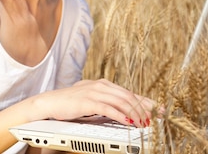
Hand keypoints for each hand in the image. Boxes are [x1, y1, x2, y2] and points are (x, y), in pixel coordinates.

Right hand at [32, 79, 161, 126]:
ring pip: (122, 102)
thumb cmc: (69, 103)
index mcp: (103, 84)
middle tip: (157, 117)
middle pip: (129, 96)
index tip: (158, 109)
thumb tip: (122, 112)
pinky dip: (121, 116)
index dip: (145, 101)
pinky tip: (129, 123)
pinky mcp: (88, 102)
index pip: (129, 92)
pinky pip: (109, 109)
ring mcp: (94, 92)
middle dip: (145, 107)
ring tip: (145, 123)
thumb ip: (105, 102)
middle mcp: (101, 85)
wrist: (49, 102)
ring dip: (136, 114)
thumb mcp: (90, 100)